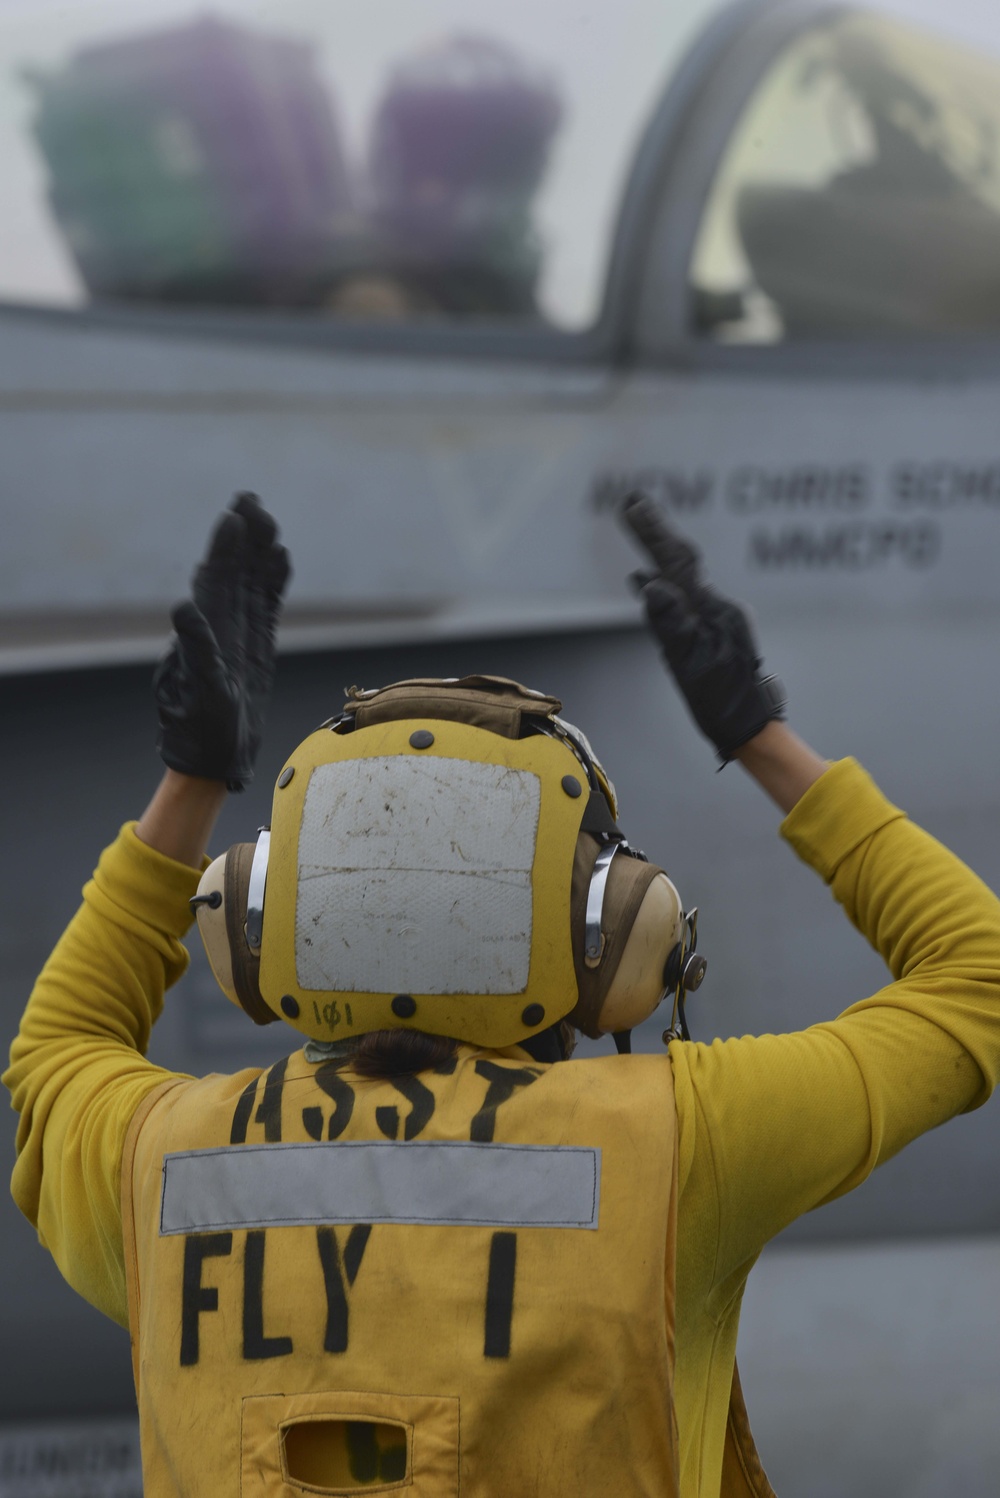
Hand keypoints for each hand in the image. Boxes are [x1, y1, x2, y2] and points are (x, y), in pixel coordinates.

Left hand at [153, 493, 290, 789]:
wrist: (209, 761)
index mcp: (205, 633)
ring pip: (250, 583)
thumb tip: (182, 607)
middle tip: (250, 499)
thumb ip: (194, 650)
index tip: (235, 515)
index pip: (215, 581)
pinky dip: (274, 581)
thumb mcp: (198, 694)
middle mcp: (220, 628)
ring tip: (267, 518)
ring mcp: (239, 637)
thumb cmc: (199, 733)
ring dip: (257, 551)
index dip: (224, 548)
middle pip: (232, 572)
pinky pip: (267, 606)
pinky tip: (280, 558)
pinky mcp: (256, 649)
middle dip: (241, 537)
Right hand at [620, 492, 784, 762]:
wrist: (752, 728)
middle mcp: (717, 608)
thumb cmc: (723, 702)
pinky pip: (685, 598)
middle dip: (656, 533)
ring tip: (642, 529)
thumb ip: (670, 624)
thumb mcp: (691, 665)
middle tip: (634, 505)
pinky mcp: (715, 633)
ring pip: (683, 578)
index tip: (633, 505)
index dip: (653, 533)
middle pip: (681, 562)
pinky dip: (665, 585)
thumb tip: (648, 585)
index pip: (675, 563)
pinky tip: (647, 583)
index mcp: (711, 611)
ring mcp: (718, 620)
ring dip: (660, 554)